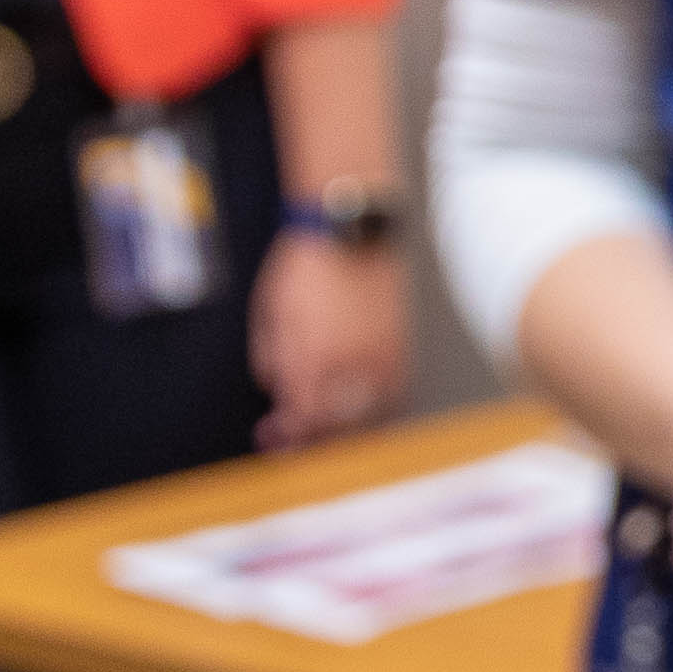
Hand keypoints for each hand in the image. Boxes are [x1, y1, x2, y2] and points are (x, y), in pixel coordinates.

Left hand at [247, 233, 408, 446]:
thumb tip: (278, 389)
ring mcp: (381, 355)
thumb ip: (273, 358)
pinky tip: (360, 409)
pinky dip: (375, 408)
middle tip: (293, 443)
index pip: (300, 417)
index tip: (270, 435)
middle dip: (310, 439)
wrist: (351, 228)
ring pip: (367, 414)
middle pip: (334, 424)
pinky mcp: (401, 344)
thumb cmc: (307, 264)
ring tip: (326, 430)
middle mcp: (351, 363)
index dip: (284, 433)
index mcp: (313, 357)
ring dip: (343, 429)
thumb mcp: (272, 312)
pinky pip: (392, 393)